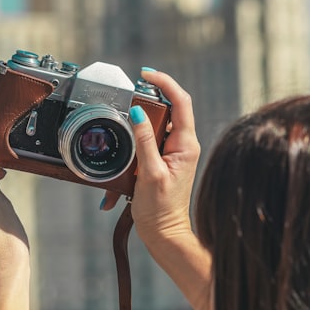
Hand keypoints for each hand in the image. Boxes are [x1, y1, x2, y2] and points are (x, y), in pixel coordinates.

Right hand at [102, 69, 200, 243]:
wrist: (164, 236)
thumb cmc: (161, 210)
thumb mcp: (149, 173)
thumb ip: (143, 141)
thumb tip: (136, 113)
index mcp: (186, 144)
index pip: (180, 101)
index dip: (165, 82)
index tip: (146, 73)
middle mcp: (183, 145)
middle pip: (167, 109)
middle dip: (145, 103)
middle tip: (127, 101)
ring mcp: (173, 153)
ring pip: (154, 126)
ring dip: (136, 129)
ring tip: (123, 134)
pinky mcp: (162, 161)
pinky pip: (147, 144)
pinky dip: (132, 147)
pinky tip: (124, 160)